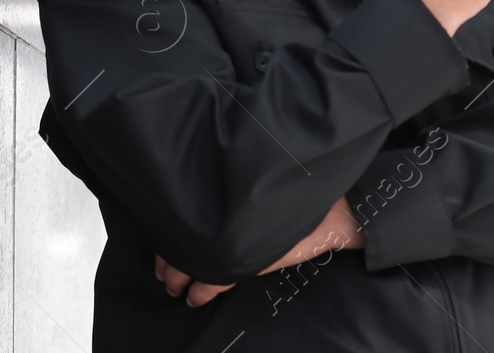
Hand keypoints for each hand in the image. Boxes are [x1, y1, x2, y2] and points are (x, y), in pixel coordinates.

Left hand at [154, 196, 365, 307]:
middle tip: (162, 273)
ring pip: (195, 261)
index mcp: (229, 199)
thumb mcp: (261, 194)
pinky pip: (217, 280)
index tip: (161, 248)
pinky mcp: (252, 261)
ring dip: (179, 274)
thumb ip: (237, 198)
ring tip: (172, 285)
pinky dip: (203, 290)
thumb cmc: (296, 197)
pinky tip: (196, 298)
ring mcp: (239, 240)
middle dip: (169, 260)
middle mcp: (229, 217)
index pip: (187, 218)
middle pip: (186, 239)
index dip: (169, 234)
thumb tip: (205, 202)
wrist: (332, 214)